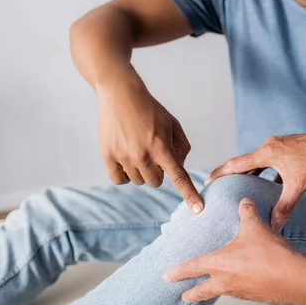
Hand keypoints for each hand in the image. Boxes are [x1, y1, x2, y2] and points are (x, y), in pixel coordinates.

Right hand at [96, 78, 202, 212]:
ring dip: (142, 172)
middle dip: (159, 172)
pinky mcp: (107, 156)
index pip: (179, 176)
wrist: (120, 94)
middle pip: (157, 182)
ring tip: (138, 151)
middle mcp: (143, 155)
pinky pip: (120, 179)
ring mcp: (124, 157)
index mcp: (162, 147)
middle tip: (153, 154)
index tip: (198, 210)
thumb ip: (181, 147)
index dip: (189, 194)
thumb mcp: (173, 124)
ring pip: (139, 181)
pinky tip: (126, 159)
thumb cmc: (150, 109)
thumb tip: (178, 167)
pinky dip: (125, 174)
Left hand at [163, 198, 302, 303]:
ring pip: (222, 292)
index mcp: (220, 264)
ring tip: (217, 285)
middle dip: (191, 293)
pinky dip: (239, 288)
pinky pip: (242, 292)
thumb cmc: (270, 254)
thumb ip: (247, 212)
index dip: (178, 272)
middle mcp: (227, 281)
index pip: (193, 267)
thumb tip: (244, 202)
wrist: (292, 277)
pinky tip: (246, 281)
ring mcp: (241, 291)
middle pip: (202, 291)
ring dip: (216, 290)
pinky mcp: (256, 296)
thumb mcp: (255, 226)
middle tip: (184, 295)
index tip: (167, 276)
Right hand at [206, 132, 305, 230]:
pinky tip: (270, 185)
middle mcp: (269, 146)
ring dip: (250, 173)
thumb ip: (284, 207)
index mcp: (266, 153)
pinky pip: (270, 161)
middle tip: (220, 186)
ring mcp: (278, 146)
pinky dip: (266, 172)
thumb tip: (274, 227)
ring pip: (258, 162)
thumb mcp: (298, 186)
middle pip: (244, 162)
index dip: (220, 173)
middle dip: (232, 174)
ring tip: (242, 187)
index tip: (208, 180)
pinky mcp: (286, 148)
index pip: (236, 164)